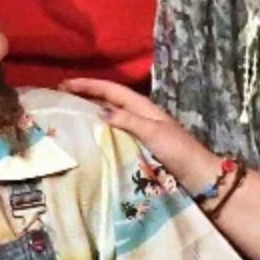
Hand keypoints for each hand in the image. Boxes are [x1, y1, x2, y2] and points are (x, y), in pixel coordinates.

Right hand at [61, 77, 221, 192]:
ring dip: (90, 110)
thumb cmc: (178, 151)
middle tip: (60, 95)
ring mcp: (139, 130)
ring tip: (68, 112)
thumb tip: (100, 110)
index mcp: (143, 106)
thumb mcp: (154, 132)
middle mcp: (139, 115)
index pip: (111, 90)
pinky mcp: (139, 146)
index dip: (88, 85)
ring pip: (110, 114)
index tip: (64, 84)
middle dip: (86, 94)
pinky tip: (88, 136)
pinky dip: (99, 129)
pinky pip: (114, 132)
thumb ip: (129, 120)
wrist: (198, 176)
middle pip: (108, 99)